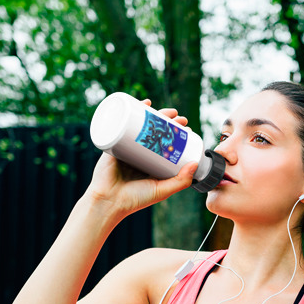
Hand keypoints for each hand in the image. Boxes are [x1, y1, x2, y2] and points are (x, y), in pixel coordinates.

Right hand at [85, 99, 196, 218]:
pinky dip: (132, 110)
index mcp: (151, 163)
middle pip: (156, 131)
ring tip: (167, 111)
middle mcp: (140, 154)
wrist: (108, 201)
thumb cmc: (135, 199)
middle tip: (179, 118)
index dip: (177, 135)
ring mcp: (127, 146)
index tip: (187, 129)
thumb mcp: (162, 190)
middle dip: (169, 121)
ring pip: (142, 125)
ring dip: (155, 113)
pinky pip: (123, 123)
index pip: (167, 144)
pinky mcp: (114, 142)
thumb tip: (195, 163)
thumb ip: (180, 181)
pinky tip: (143, 103)